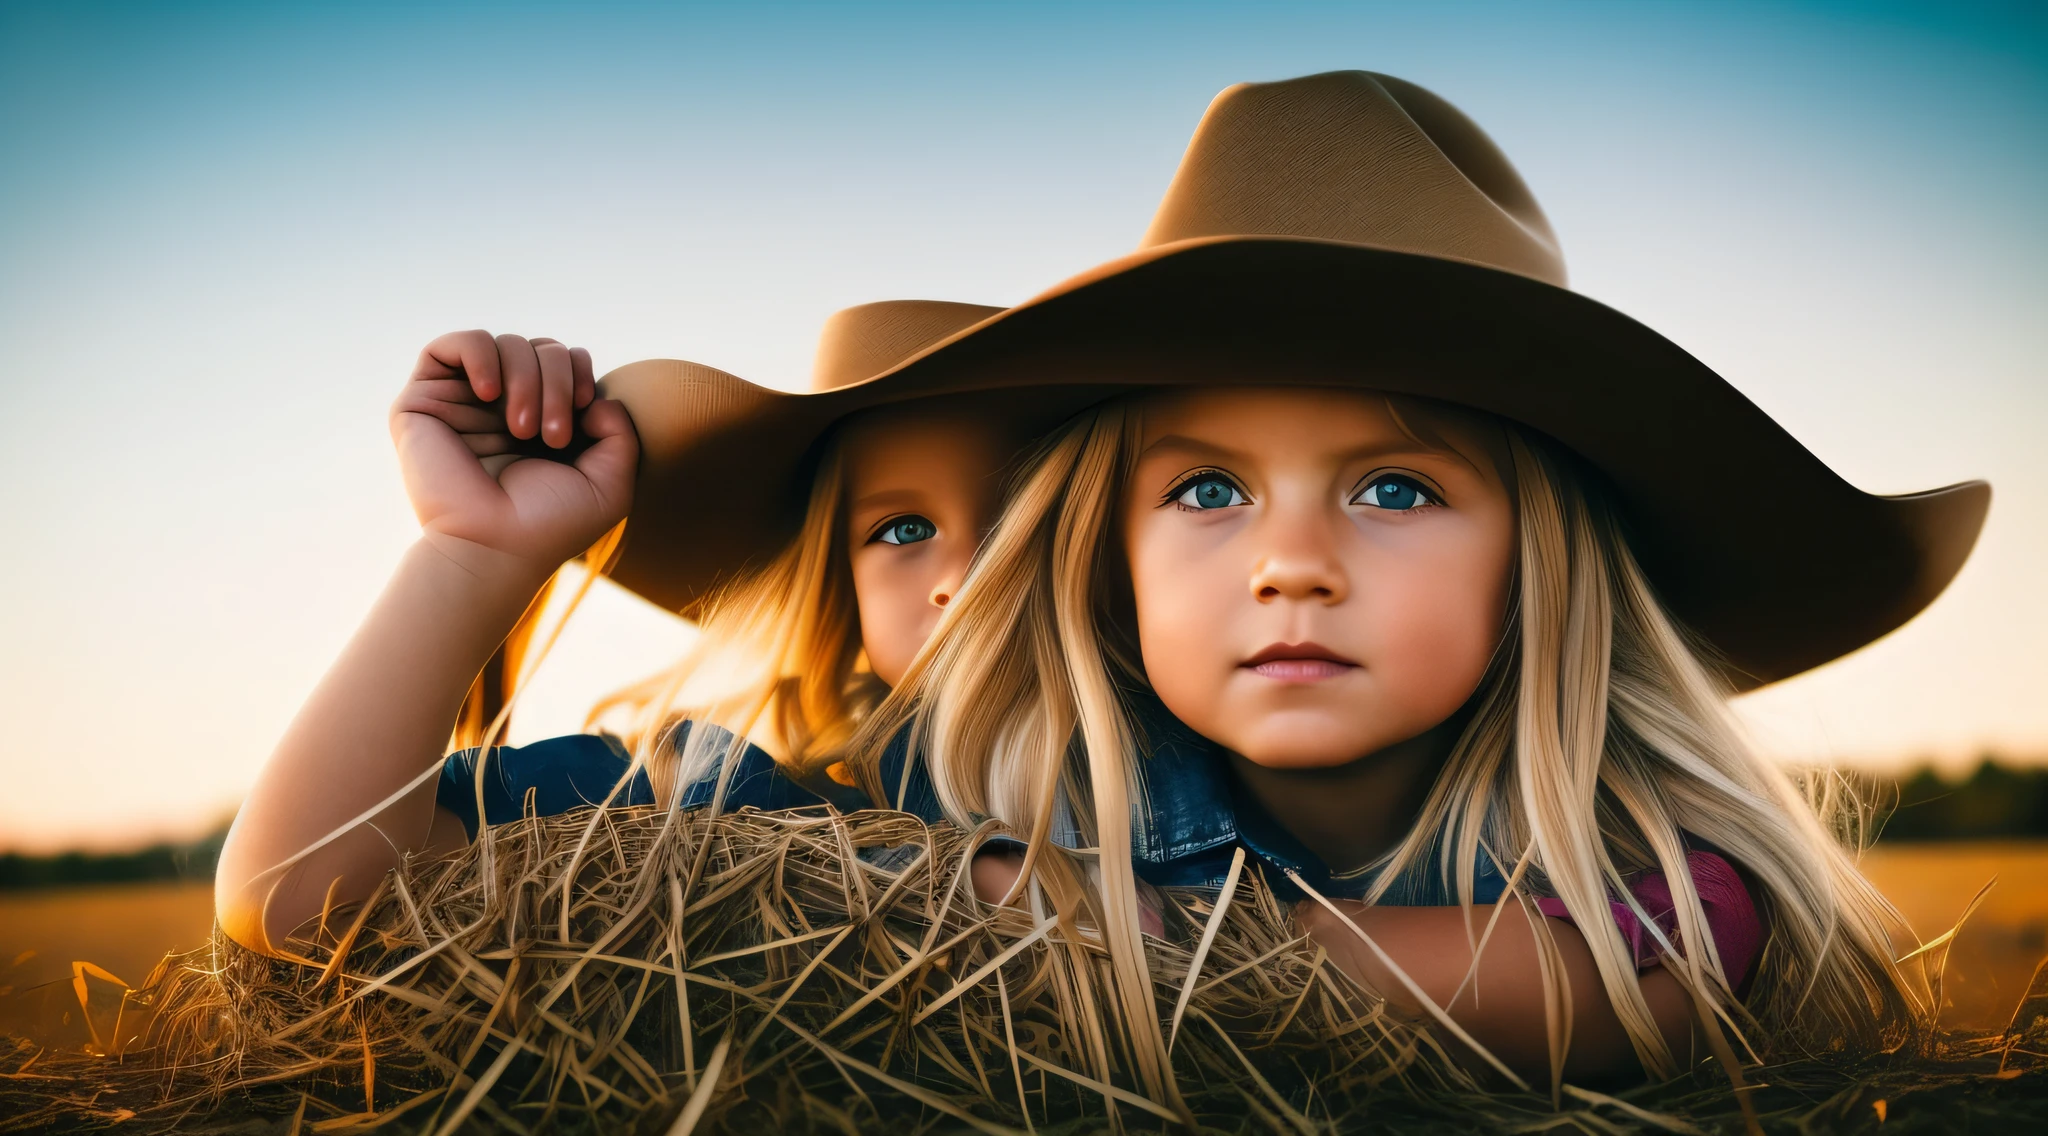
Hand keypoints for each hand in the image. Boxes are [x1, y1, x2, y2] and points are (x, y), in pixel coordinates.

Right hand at [390, 331, 637, 572]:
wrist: (493, 549)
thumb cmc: (548, 525)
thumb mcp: (610, 484)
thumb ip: (620, 434)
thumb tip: (600, 398)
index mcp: (541, 418)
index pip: (565, 360)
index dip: (581, 373)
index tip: (585, 414)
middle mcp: (502, 407)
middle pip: (541, 348)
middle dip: (558, 381)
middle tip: (552, 435)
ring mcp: (464, 402)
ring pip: (505, 343)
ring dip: (526, 378)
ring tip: (523, 429)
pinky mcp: (424, 402)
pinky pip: (453, 344)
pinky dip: (481, 355)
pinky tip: (490, 393)